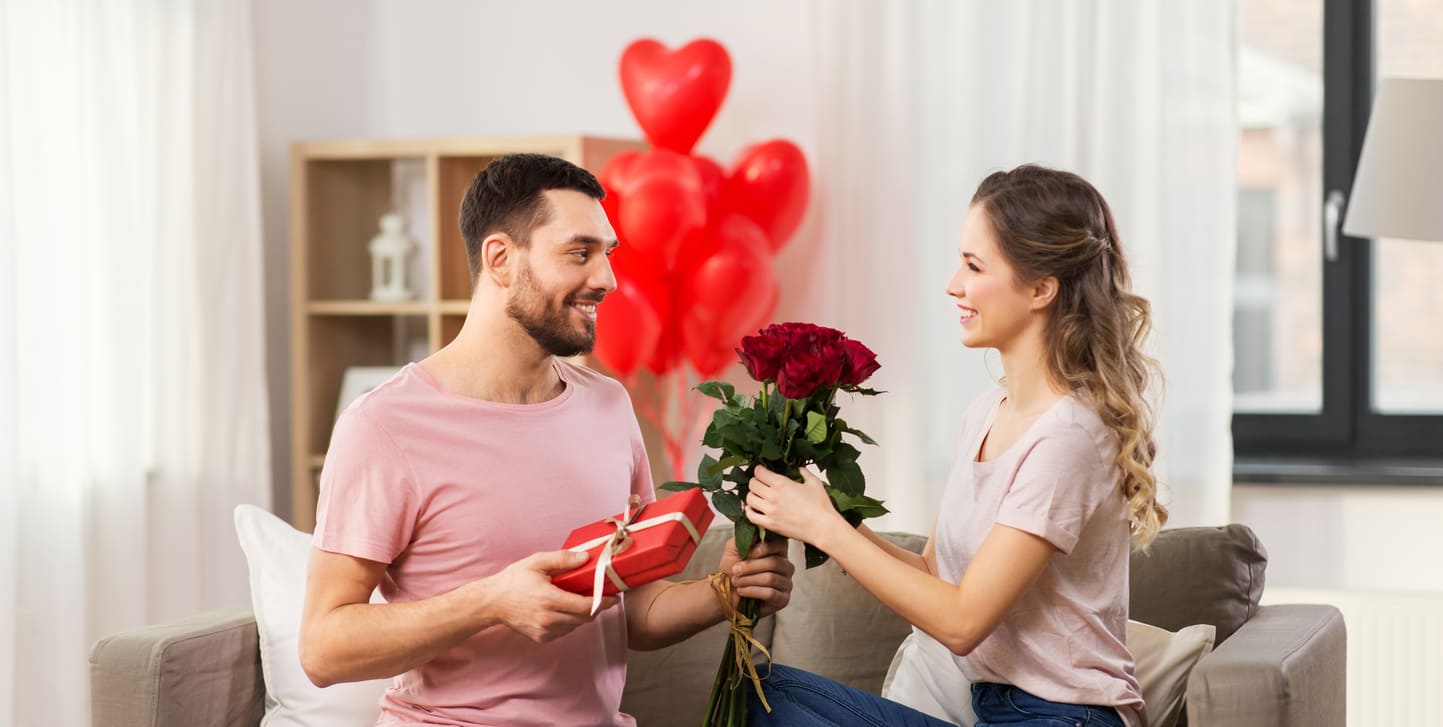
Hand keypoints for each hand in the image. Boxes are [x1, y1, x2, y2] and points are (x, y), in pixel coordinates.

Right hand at [480, 550, 618, 642]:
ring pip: (576, 626)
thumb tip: (585, 558)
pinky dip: (570, 621)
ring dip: (582, 615)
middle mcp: (548, 619)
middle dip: (596, 608)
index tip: (613, 597)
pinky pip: (565, 631)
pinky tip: (563, 609)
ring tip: (579, 600)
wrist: (491, 602)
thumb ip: (562, 560)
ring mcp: (545, 631)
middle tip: (602, 597)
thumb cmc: (513, 580)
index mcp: (549, 599)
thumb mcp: (536, 562)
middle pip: (585, 618)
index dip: (603, 602)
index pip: (586, 606)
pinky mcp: (542, 638)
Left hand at [717, 536, 794, 617]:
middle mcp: (786, 566)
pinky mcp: (783, 599)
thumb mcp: (734, 549)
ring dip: (748, 579)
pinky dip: (752, 591)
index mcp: (777, 551)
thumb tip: (756, 529)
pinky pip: (770, 593)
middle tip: (735, 570)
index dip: (764, 548)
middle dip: (750, 566)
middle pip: (774, 563)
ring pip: (771, 578)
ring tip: (736, 581)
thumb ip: (745, 537)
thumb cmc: (733, 570)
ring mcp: (786, 583)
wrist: (726, 592)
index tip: (749, 553)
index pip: (781, 544)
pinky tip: (742, 591)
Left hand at [746, 466, 844, 546]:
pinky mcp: (770, 524)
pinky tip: (754, 509)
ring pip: (749, 499)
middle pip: (752, 484)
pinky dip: (749, 511)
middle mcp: (772, 496)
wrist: (823, 527)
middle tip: (760, 483)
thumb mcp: (814, 483)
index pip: (759, 472)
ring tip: (758, 496)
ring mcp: (769, 511)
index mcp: (781, 483)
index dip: (759, 470)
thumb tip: (799, 469)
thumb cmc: (821, 506)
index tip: (762, 471)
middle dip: (755, 482)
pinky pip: (750, 516)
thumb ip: (804, 472)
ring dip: (752, 495)